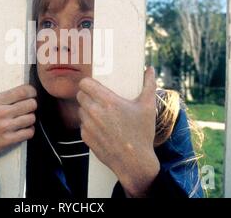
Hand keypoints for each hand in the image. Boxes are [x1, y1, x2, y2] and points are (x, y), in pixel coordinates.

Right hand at [0, 84, 36, 189]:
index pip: (22, 91)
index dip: (31, 90)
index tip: (31, 92)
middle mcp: (1, 113)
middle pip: (30, 104)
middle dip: (32, 104)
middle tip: (30, 105)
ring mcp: (5, 128)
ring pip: (31, 118)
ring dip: (31, 118)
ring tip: (27, 117)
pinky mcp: (8, 140)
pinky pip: (29, 133)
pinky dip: (29, 130)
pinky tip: (25, 129)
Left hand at [76, 67, 159, 196]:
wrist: (134, 162)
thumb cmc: (142, 133)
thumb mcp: (148, 107)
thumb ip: (149, 85)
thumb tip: (150, 69)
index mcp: (108, 101)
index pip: (84, 83)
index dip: (88, 83)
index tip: (93, 85)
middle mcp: (95, 112)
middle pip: (80, 95)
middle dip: (87, 95)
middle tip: (98, 98)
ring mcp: (88, 125)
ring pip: (80, 110)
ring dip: (87, 109)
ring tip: (100, 113)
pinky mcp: (85, 137)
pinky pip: (82, 125)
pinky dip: (88, 124)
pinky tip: (100, 127)